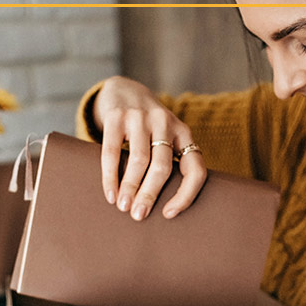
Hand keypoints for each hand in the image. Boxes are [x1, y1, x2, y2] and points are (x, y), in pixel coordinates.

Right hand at [92, 76, 206, 220]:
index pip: (195, 169)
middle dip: (150, 195)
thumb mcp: (166, 138)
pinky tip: (110, 193)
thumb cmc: (148, 127)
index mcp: (184, 133)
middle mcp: (165, 123)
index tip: (168, 214)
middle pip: (163, 167)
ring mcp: (141, 117)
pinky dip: (110, 175)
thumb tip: (163, 211)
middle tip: (138, 215)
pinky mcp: (117, 116)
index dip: (186, 195)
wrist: (124, 90)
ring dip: (130, 187)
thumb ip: (169, 163)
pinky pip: (113, 151)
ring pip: (140, 160)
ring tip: (123, 207)